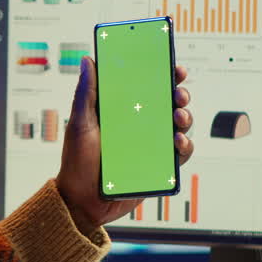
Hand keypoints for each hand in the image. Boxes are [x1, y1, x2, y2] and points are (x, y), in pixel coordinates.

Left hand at [56, 56, 192, 233]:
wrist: (82, 200)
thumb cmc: (77, 161)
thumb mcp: (80, 124)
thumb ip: (86, 93)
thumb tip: (88, 60)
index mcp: (121, 111)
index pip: (146, 87)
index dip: (163, 75)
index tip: (174, 67)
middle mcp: (138, 125)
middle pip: (167, 103)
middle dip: (179, 94)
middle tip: (178, 94)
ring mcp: (151, 145)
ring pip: (178, 125)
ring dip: (185, 117)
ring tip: (178, 116)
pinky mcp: (159, 165)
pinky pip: (180, 153)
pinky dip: (185, 145)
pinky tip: (178, 141)